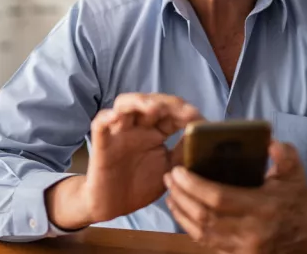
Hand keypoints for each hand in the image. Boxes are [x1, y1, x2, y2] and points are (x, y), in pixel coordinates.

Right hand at [45, 93, 200, 229]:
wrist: (113, 206)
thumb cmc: (140, 185)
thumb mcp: (170, 169)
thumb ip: (184, 153)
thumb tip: (206, 139)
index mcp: (155, 131)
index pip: (171, 112)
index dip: (184, 111)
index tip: (198, 119)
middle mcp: (137, 126)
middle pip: (150, 101)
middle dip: (167, 103)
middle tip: (182, 112)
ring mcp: (119, 132)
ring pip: (124, 104)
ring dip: (139, 102)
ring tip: (153, 108)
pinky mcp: (102, 143)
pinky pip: (100, 124)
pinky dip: (106, 117)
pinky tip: (115, 116)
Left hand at [164, 141, 306, 253]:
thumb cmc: (296, 195)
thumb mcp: (295, 171)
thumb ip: (284, 154)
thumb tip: (269, 141)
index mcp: (264, 208)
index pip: (219, 198)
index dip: (194, 185)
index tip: (178, 170)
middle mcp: (252, 232)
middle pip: (205, 217)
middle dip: (181, 196)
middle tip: (169, 177)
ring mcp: (244, 248)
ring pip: (202, 233)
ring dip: (181, 212)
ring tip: (170, 192)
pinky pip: (207, 243)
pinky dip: (189, 226)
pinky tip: (181, 211)